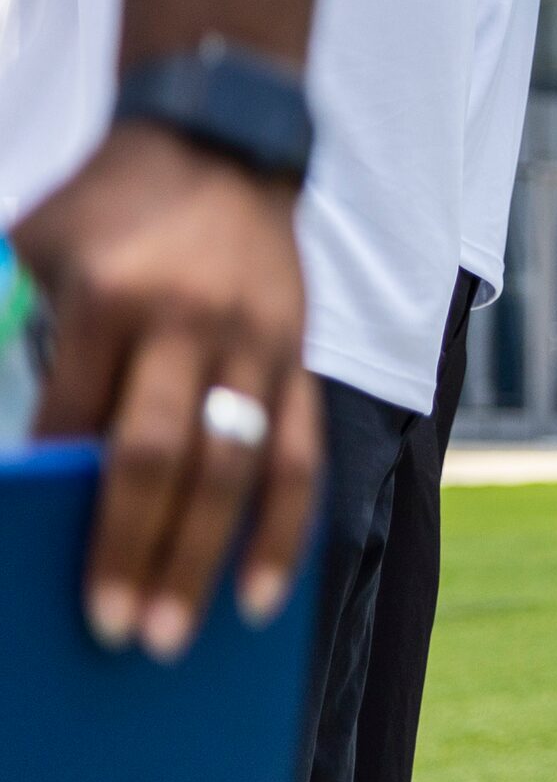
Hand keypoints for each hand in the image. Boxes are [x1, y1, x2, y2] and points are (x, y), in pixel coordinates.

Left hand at [13, 122, 320, 659]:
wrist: (220, 146)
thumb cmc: (109, 212)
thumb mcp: (40, 253)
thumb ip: (20, 337)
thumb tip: (16, 458)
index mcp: (112, 297)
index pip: (75, 422)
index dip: (50, 501)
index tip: (32, 570)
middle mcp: (192, 321)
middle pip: (160, 456)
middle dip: (134, 550)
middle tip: (114, 634)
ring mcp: (257, 341)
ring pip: (239, 464)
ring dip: (209, 558)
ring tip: (177, 634)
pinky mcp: (299, 354)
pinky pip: (302, 451)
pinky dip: (286, 527)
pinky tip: (266, 591)